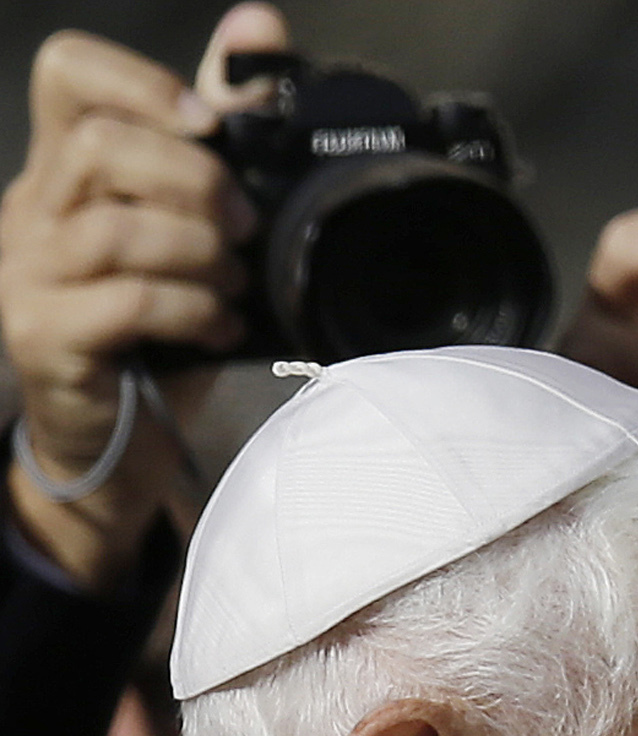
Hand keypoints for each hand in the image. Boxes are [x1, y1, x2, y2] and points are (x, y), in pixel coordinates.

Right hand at [0, 5, 285, 585]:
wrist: (115, 446)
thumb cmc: (156, 339)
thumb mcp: (190, 237)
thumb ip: (216, 143)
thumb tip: (261, 30)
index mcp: (62, 175)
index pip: (65, 75)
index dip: (139, 81)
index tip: (210, 121)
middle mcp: (32, 213)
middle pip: (98, 145)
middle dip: (194, 180)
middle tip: (247, 228)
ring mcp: (29, 275)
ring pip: (116, 225)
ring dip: (200, 253)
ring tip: (236, 285)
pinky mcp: (47, 336)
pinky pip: (127, 300)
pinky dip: (193, 309)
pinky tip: (223, 327)